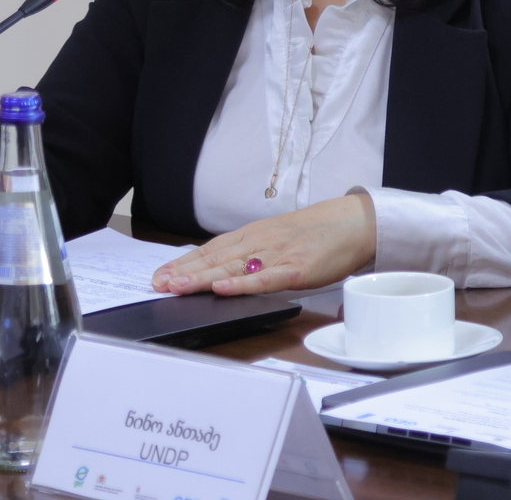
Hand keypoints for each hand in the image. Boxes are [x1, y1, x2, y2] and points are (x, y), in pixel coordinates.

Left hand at [151, 193, 377, 296]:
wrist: (354, 223)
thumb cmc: (317, 233)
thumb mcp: (278, 237)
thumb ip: (253, 251)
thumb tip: (224, 268)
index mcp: (254, 234)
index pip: (211, 249)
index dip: (184, 263)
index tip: (159, 275)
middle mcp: (260, 242)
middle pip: (215, 259)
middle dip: (184, 272)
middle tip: (156, 284)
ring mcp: (277, 255)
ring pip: (233, 268)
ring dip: (202, 278)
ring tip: (177, 286)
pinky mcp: (296, 269)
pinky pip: (265, 278)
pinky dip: (243, 284)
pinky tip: (223, 288)